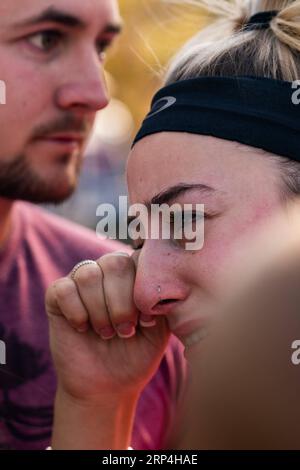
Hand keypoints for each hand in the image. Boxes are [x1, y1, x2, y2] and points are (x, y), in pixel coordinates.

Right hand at [46, 252, 169, 402]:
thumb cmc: (137, 355)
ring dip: (100, 310)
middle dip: (122, 302)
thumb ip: (160, 301)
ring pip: (89, 275)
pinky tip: (82, 329)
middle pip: (114, 263)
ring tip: (106, 333)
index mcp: (133, 275)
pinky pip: (64, 289)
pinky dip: (76, 312)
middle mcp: (107, 273)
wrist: (107, 387)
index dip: (142, 289)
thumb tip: (156, 282)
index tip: (147, 322)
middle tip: (126, 331)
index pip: (139, 259)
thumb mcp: (159, 330)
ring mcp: (81, 283)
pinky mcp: (57, 297)